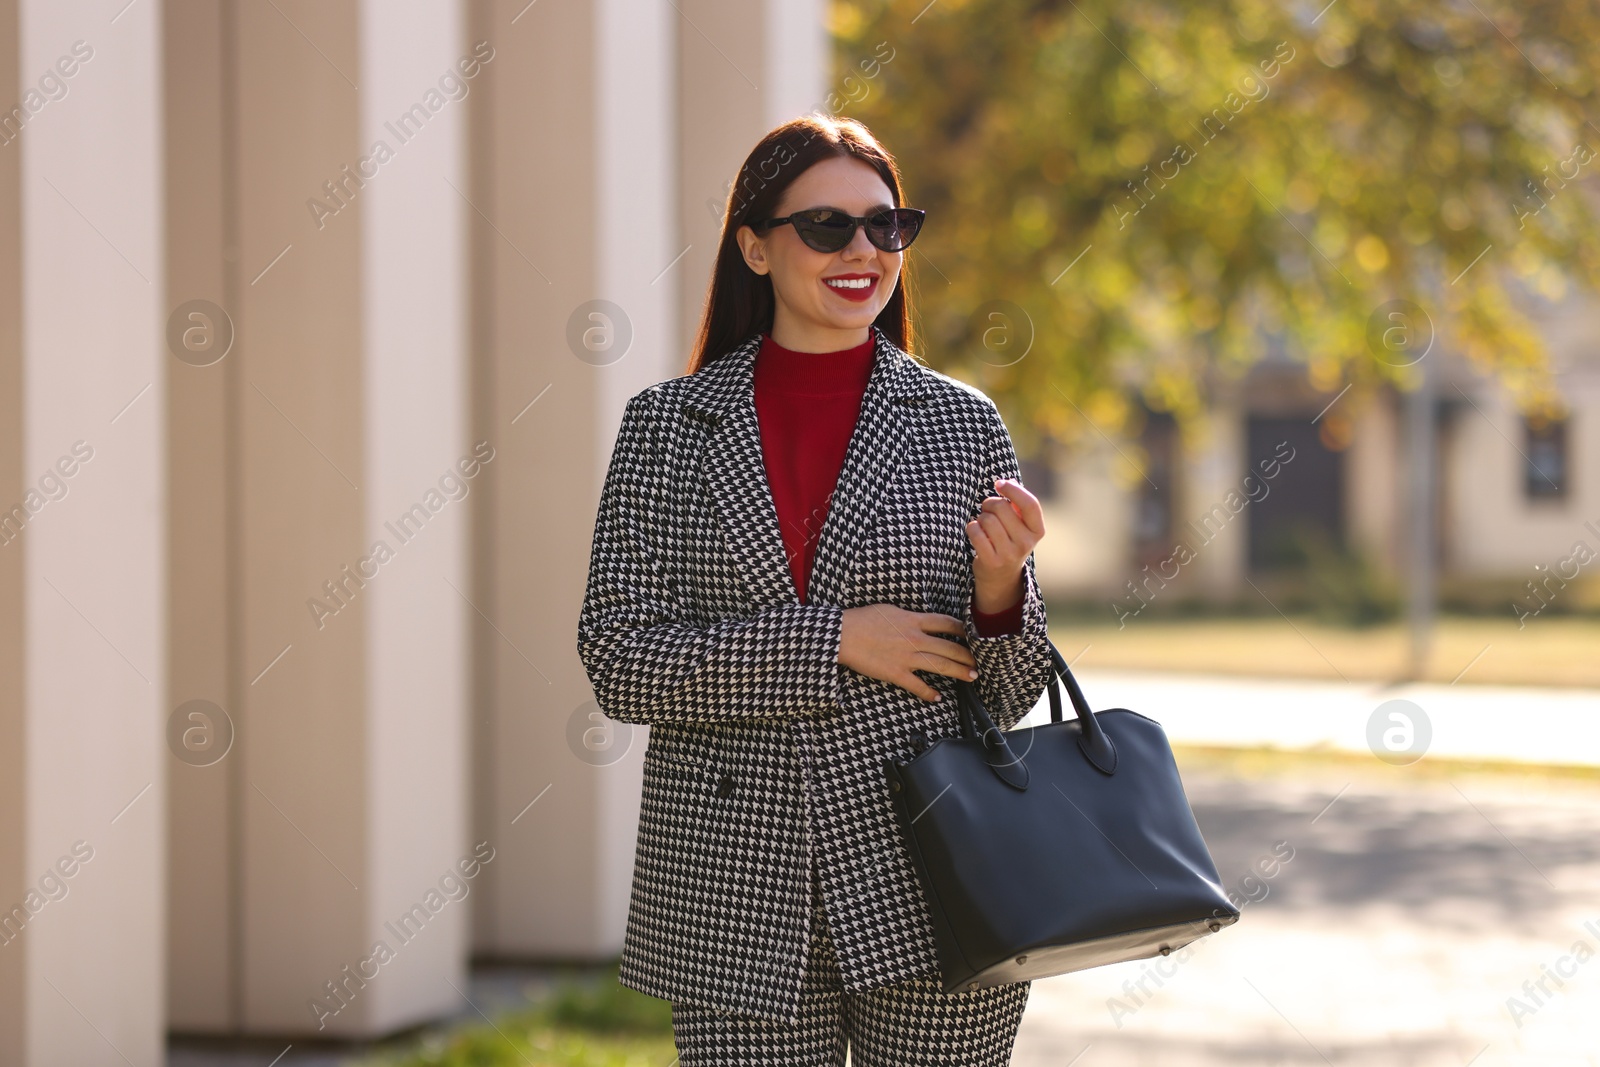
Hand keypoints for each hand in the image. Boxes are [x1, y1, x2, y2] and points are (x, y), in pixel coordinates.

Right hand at [837, 604, 978, 701]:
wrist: (843, 635)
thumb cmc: (863, 619)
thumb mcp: (890, 610)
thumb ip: (910, 616)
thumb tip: (921, 620)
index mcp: (914, 620)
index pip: (947, 623)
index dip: (964, 630)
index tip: (973, 635)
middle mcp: (915, 639)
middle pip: (950, 647)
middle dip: (968, 656)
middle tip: (978, 662)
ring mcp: (907, 657)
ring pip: (941, 666)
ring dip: (959, 672)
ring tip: (972, 677)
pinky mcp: (896, 673)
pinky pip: (918, 686)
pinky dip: (929, 693)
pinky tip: (937, 697)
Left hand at [966, 476, 1044, 610]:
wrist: (1001, 576)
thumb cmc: (1010, 540)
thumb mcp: (1021, 525)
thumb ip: (1017, 504)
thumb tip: (1008, 482)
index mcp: (1037, 531)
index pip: (1030, 504)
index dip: (1013, 490)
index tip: (999, 483)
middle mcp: (1026, 543)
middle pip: (1002, 508)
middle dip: (990, 503)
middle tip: (987, 509)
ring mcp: (1009, 554)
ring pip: (987, 519)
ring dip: (980, 517)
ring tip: (983, 524)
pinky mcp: (991, 561)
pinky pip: (975, 532)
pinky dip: (972, 527)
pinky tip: (976, 533)